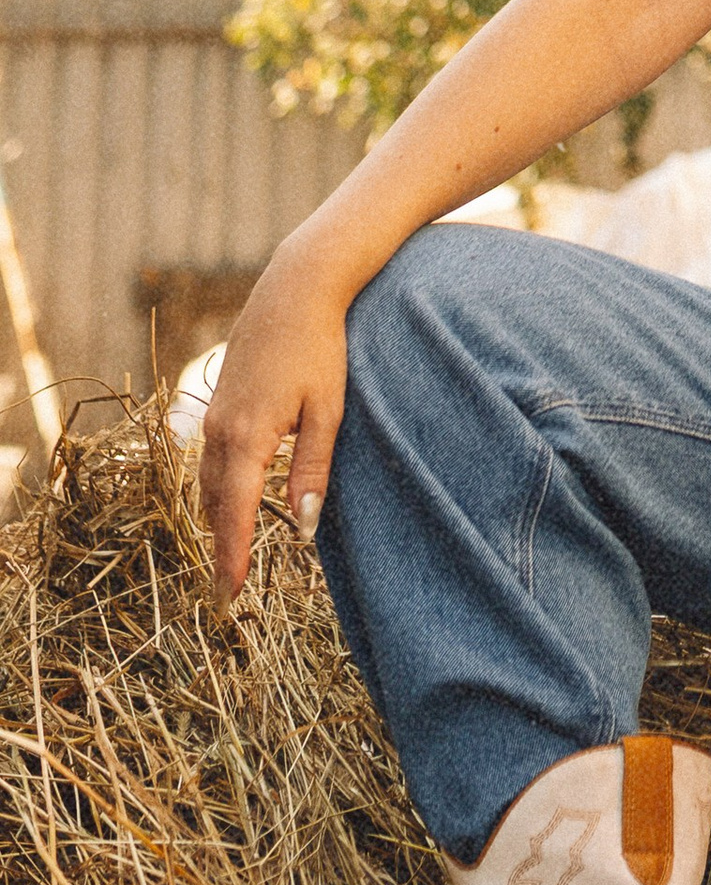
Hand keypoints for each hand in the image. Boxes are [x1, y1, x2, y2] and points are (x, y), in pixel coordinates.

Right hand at [199, 241, 349, 604]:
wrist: (295, 289)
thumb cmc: (321, 348)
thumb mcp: (328, 411)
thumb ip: (313, 470)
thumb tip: (305, 530)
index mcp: (247, 437)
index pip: (236, 514)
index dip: (232, 557)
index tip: (230, 595)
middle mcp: (220, 431)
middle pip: (215, 504)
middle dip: (221, 547)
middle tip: (227, 591)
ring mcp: (214, 414)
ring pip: (207, 482)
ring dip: (216, 519)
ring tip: (228, 556)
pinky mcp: (218, 401)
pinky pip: (209, 458)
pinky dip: (217, 487)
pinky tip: (231, 500)